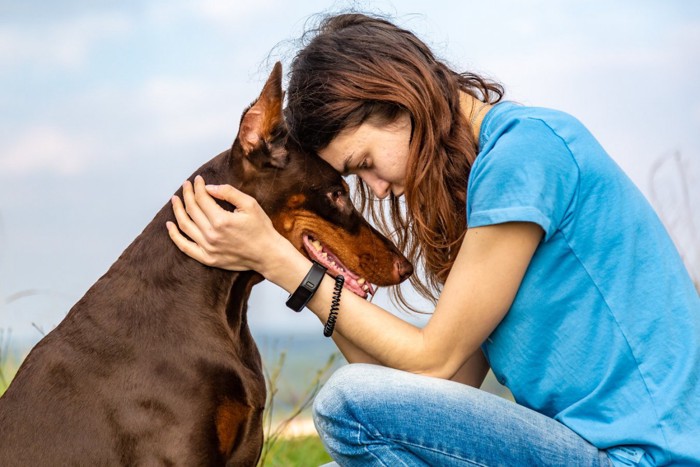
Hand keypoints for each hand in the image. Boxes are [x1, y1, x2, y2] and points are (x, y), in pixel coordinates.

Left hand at [166, 175, 284, 271]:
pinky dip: (175, 236)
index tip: (197, 179)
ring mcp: (208, 248)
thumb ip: (228, 193)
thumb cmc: (261, 228)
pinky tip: (169, 225)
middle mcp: (211, 235)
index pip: (202, 198)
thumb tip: (209, 187)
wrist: (267, 254)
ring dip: (177, 210)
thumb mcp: (250, 204)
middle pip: (191, 210)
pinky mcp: (208, 258)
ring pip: (185, 226)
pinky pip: (185, 247)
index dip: (197, 187)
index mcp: (221, 220)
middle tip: (186, 185)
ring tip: (175, 200)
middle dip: (187, 194)